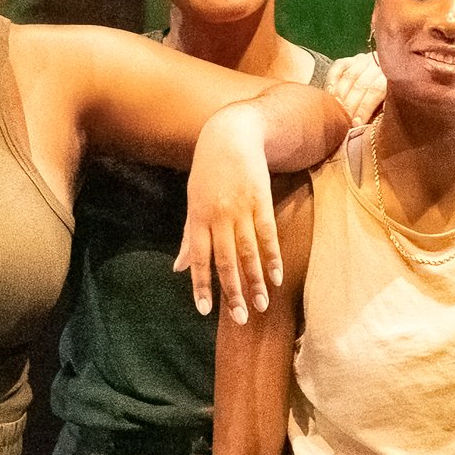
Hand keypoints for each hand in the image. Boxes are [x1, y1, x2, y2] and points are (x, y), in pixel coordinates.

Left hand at [174, 102, 282, 324]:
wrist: (230, 136)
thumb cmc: (208, 172)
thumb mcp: (193, 201)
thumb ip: (189, 238)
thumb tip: (179, 269)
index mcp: (198, 218)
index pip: (199, 259)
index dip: (201, 286)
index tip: (205, 311)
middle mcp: (218, 217)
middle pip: (225, 261)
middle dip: (233, 292)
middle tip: (240, 318)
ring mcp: (241, 210)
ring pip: (248, 253)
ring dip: (254, 281)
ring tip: (260, 305)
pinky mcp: (261, 201)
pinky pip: (267, 235)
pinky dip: (272, 258)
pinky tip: (276, 278)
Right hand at [325, 50, 384, 127]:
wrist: (386, 78)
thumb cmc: (388, 100)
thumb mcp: (391, 106)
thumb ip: (382, 111)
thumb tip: (368, 125)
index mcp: (393, 76)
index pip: (376, 90)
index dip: (364, 108)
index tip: (356, 124)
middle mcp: (378, 64)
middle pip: (361, 84)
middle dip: (351, 104)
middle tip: (344, 120)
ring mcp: (364, 60)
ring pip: (349, 76)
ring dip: (341, 95)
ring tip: (336, 110)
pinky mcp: (350, 59)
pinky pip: (338, 67)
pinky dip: (332, 80)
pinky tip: (330, 94)